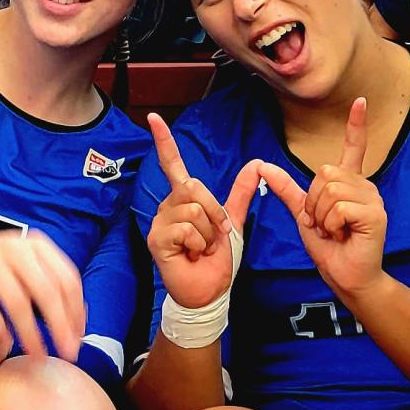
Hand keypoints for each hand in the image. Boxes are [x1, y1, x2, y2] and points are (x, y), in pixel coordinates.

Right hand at [0, 229, 84, 363]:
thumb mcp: (24, 266)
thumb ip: (48, 285)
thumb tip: (78, 320)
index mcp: (36, 245)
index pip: (67, 278)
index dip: (76, 311)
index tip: (78, 338)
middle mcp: (15, 247)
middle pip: (46, 290)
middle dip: (60, 326)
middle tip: (68, 353)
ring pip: (17, 301)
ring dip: (31, 333)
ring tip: (38, 355)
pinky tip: (4, 345)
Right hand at [143, 115, 259, 313]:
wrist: (208, 292)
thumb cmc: (216, 261)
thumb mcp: (234, 223)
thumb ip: (242, 194)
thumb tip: (256, 164)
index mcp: (184, 200)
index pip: (173, 165)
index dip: (165, 141)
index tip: (154, 117)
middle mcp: (168, 207)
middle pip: (194, 187)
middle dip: (215, 213)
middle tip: (215, 237)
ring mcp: (160, 223)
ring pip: (193, 209)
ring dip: (209, 232)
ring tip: (203, 248)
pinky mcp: (156, 239)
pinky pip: (186, 228)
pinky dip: (199, 244)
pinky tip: (192, 255)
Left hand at [255, 96, 388, 299]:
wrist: (346, 275)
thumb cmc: (329, 247)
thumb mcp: (302, 214)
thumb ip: (287, 189)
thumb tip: (263, 166)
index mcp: (349, 184)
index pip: (354, 148)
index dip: (356, 125)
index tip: (360, 101)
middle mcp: (364, 186)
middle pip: (325, 173)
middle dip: (313, 202)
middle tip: (323, 223)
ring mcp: (373, 199)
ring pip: (330, 190)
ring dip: (321, 216)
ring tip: (334, 230)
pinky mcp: (376, 215)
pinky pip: (338, 208)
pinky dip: (331, 225)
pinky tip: (343, 235)